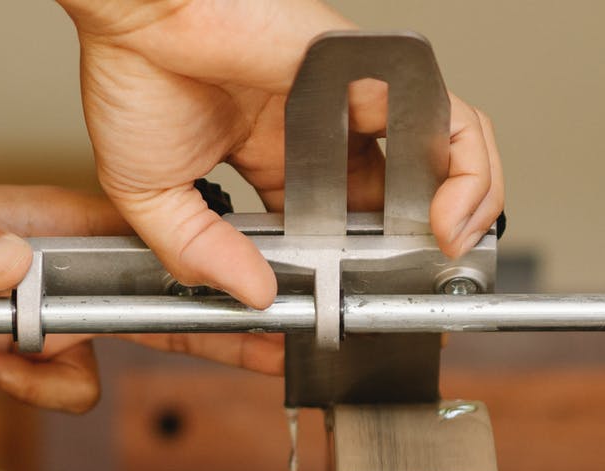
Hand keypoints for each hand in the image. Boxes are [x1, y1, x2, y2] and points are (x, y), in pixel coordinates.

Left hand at [0, 185, 282, 412]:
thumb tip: (10, 258)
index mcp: (58, 222)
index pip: (153, 239)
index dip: (209, 265)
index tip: (255, 289)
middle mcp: (70, 265)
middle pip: (165, 300)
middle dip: (219, 328)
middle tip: (276, 348)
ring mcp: (58, 309)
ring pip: (114, 355)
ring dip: (68, 370)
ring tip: (3, 353)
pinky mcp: (38, 349)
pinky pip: (72, 386)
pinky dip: (38, 389)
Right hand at [58, 0, 504, 307]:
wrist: (140, 11)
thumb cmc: (135, 74)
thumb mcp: (152, 196)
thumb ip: (198, 252)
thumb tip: (252, 296)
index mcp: (277, 162)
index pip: (339, 225)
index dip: (360, 265)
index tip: (365, 306)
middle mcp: (323, 135)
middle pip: (401, 195)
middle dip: (423, 246)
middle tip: (425, 290)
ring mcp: (353, 106)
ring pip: (441, 159)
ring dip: (464, 212)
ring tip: (449, 255)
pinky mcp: (375, 79)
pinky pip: (450, 121)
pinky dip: (469, 172)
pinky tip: (450, 218)